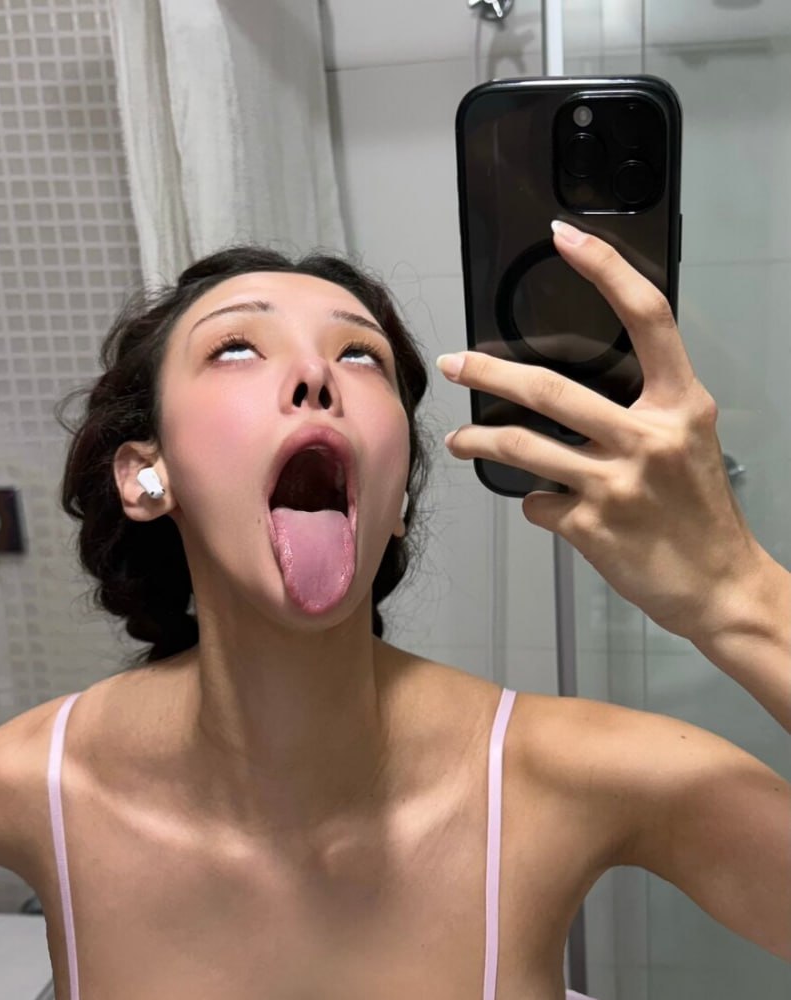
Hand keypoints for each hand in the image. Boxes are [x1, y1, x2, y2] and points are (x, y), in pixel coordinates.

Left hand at [438, 223, 761, 639]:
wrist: (720, 587)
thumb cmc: (700, 514)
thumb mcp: (688, 443)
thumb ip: (644, 412)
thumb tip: (571, 401)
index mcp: (681, 405)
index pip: (647, 318)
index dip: (606, 270)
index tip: (565, 238)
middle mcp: (649, 437)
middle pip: (550, 388)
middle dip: (488, 372)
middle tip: (454, 364)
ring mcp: (616, 484)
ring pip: (522, 446)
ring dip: (478, 441)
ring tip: (458, 440)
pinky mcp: (590, 527)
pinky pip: (538, 503)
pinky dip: (535, 503)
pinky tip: (546, 508)